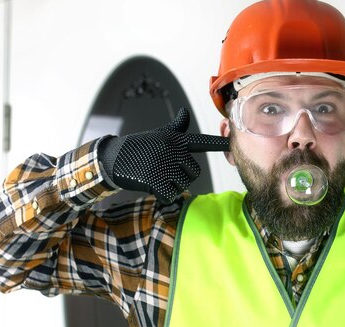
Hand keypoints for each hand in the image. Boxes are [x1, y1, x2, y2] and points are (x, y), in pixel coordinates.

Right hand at [99, 108, 228, 202]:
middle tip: (163, 171)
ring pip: (182, 185)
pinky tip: (152, 186)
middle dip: (181, 177)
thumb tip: (185, 112)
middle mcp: (172, 149)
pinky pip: (170, 195)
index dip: (218, 143)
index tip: (232, 143)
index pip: (202, 142)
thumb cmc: (139, 147)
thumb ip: (176, 128)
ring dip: (170, 186)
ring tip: (155, 176)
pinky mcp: (155, 178)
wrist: (112, 157)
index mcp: (176, 139)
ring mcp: (163, 163)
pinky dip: (162, 195)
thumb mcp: (158, 134)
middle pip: (194, 173)